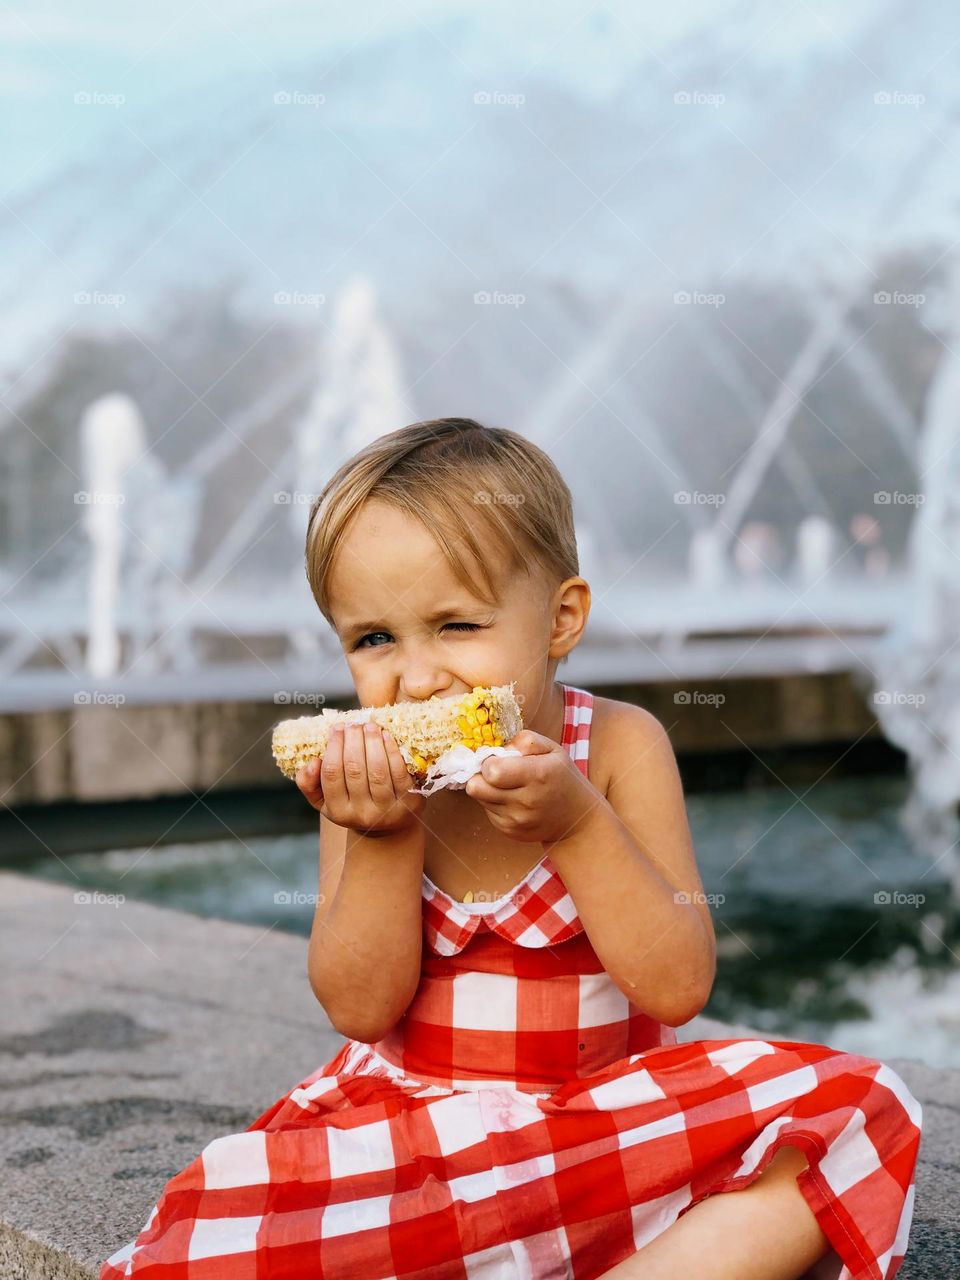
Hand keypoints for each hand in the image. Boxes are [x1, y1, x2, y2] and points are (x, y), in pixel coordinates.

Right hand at [295, 722, 425, 835]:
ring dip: (372, 742)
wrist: (388, 825)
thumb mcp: (325, 800)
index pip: (332, 774)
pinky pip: (399, 772)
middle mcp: (362, 813)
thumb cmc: (352, 804)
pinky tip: (386, 736)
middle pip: (355, 770)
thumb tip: (313, 762)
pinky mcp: (409, 802)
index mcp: (338, 812)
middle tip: (353, 723)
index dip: (333, 747)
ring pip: (377, 770)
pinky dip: (392, 751)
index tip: (337, 728)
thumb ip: (309, 783)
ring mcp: (387, 809)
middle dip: (353, 741)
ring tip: (369, 726)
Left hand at [463, 730, 597, 843]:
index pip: (492, 771)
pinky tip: (513, 800)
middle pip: (476, 788)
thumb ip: (525, 741)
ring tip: (508, 786)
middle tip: (495, 772)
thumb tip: (499, 749)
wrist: (576, 818)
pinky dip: (495, 804)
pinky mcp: (510, 831)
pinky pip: (488, 812)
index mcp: (537, 774)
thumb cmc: (561, 777)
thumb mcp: (552, 749)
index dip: (489, 761)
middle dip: (480, 776)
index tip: (499, 759)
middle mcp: (526, 801)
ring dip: (488, 790)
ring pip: (480, 799)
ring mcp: (517, 820)